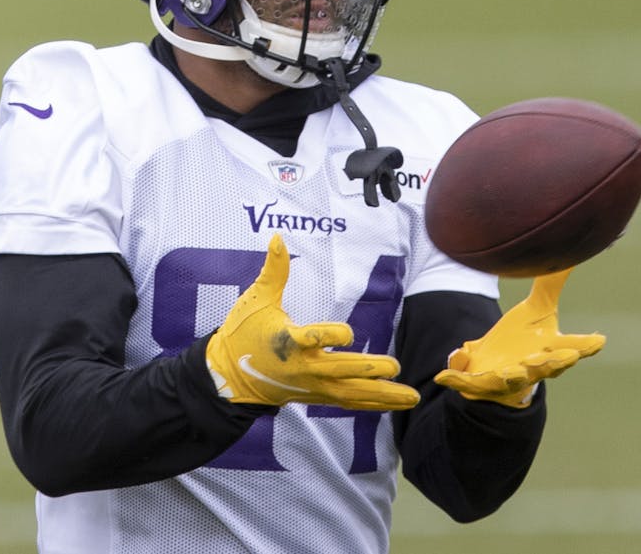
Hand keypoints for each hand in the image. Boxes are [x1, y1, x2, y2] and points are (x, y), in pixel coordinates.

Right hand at [205, 234, 419, 411]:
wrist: (228, 377)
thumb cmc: (243, 334)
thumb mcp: (256, 300)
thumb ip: (274, 270)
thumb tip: (278, 237)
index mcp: (288, 342)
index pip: (312, 339)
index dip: (330, 336)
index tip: (348, 333)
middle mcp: (303, 368)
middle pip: (340, 371)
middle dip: (368, 369)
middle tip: (394, 366)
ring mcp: (311, 386)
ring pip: (350, 393)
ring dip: (382, 395)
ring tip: (411, 396)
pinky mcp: (316, 396)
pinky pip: (348, 402)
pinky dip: (373, 403)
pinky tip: (396, 403)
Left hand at [434, 268, 604, 407]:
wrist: (495, 371)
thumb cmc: (523, 339)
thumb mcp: (538, 310)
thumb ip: (552, 284)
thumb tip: (572, 253)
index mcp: (549, 349)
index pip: (572, 347)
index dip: (585, 345)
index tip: (599, 341)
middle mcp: (532, 367)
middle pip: (546, 366)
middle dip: (553, 363)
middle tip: (566, 358)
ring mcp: (505, 378)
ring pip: (512, 379)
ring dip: (513, 375)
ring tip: (512, 370)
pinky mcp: (479, 383)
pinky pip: (467, 382)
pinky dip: (457, 377)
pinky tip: (443, 375)